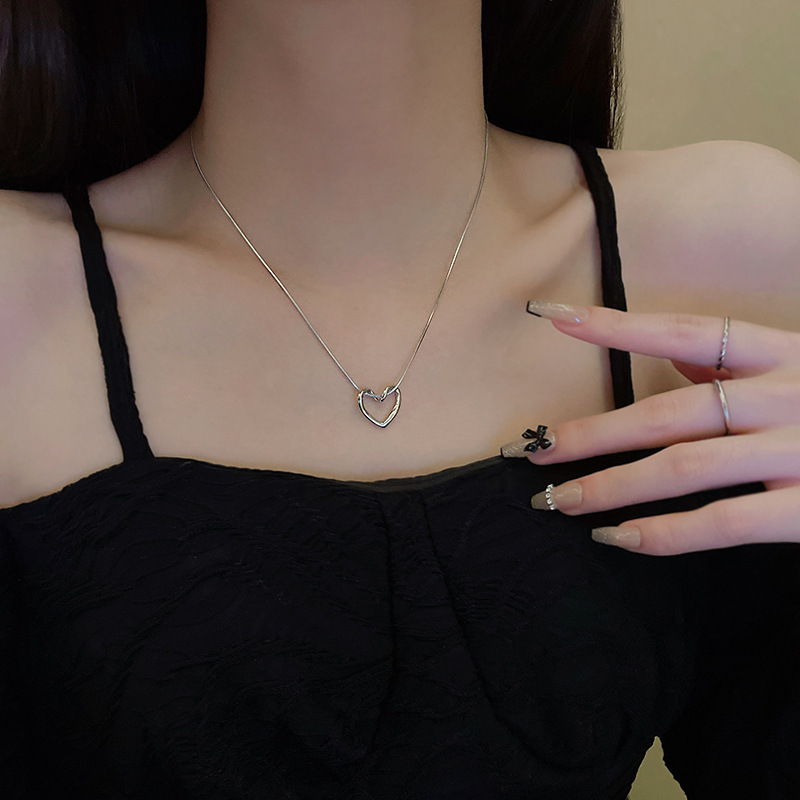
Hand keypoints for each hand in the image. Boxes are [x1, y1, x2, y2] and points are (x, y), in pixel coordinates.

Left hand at [511, 301, 799, 554]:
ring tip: (560, 501)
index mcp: (784, 354)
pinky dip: (667, 531)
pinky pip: (725, 521)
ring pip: (683, 466)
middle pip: (667, 411)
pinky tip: (619, 536)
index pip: (688, 331)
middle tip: (537, 451)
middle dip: (593, 433)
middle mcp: (787, 395)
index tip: (555, 318)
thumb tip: (680, 357)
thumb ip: (743, 365)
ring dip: (612, 485)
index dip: (620, 326)